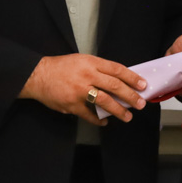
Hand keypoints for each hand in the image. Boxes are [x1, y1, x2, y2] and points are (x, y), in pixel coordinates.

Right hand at [19, 54, 147, 125]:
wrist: (38, 75)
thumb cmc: (61, 67)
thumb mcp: (81, 60)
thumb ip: (98, 69)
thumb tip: (118, 80)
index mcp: (90, 62)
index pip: (117, 70)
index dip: (132, 78)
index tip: (142, 85)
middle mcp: (87, 75)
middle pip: (114, 86)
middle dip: (130, 96)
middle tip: (140, 103)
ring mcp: (79, 91)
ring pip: (105, 101)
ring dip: (118, 110)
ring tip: (127, 116)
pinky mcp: (72, 105)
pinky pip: (89, 114)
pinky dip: (99, 120)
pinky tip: (105, 122)